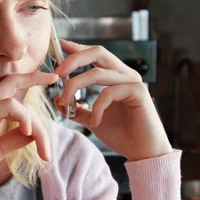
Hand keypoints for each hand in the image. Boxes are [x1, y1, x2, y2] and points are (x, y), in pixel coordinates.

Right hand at [0, 72, 56, 187]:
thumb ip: (12, 140)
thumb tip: (33, 133)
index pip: (12, 97)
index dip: (30, 99)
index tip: (48, 98)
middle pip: (13, 82)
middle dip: (35, 77)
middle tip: (55, 79)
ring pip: (18, 102)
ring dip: (37, 125)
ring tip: (44, 149)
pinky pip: (10, 106)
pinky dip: (24, 118)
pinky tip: (29, 134)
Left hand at [54, 39, 171, 160]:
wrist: (142, 153)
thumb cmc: (122, 135)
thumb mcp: (93, 119)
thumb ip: (78, 109)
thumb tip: (59, 102)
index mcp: (116, 76)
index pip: (95, 54)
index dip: (77, 48)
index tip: (59, 46)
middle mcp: (125, 74)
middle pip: (97, 52)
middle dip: (74, 59)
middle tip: (57, 73)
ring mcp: (133, 82)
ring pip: (98, 72)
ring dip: (76, 85)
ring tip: (66, 103)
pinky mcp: (138, 93)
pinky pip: (109, 92)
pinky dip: (96, 107)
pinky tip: (95, 122)